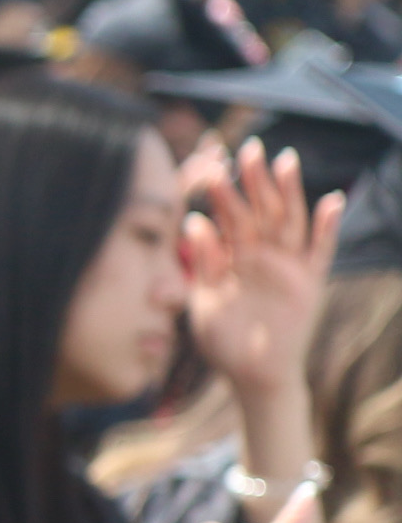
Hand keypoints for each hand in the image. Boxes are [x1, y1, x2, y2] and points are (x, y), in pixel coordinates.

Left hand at [181, 137, 340, 407]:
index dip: (223, 190)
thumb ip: (202, 263)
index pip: (228, 215)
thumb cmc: (223, 338)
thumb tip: (192, 222)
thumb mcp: (204, 299)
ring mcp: (287, 265)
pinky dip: (326, 227)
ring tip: (285, 161)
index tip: (212, 162)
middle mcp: (261, 253)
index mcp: (232, 255)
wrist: (251, 375)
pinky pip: (321, 250)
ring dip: (289, 191)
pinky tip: (331, 202)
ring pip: (289, 221)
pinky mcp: (309, 282)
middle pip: (259, 209)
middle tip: (249, 148)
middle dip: (255, 180)